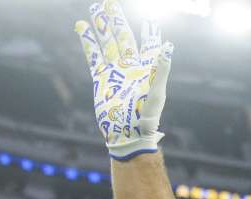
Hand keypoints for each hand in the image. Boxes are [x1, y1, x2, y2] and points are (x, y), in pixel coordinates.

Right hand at [75, 0, 172, 159]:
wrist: (127, 134)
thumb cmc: (146, 116)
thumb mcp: (157, 91)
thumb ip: (162, 68)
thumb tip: (168, 46)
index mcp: (148, 68)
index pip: (150, 44)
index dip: (150, 33)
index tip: (150, 21)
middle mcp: (132, 67)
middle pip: (124, 37)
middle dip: (118, 21)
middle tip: (111, 2)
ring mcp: (115, 71)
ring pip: (107, 43)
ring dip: (102, 26)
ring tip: (96, 9)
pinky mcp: (101, 78)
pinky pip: (93, 55)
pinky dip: (87, 41)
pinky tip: (82, 26)